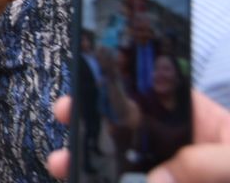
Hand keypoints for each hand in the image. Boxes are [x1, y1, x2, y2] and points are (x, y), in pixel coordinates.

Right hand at [48, 91, 229, 180]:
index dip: (114, 93)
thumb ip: (204, 163)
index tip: (82, 97)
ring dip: (95, 170)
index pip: (154, 99)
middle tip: (63, 135)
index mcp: (204, 126)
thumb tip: (154, 178)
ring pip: (131, 174)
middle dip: (93, 137)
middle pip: (130, 139)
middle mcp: (185, 154)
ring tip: (65, 170)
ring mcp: (178, 179)